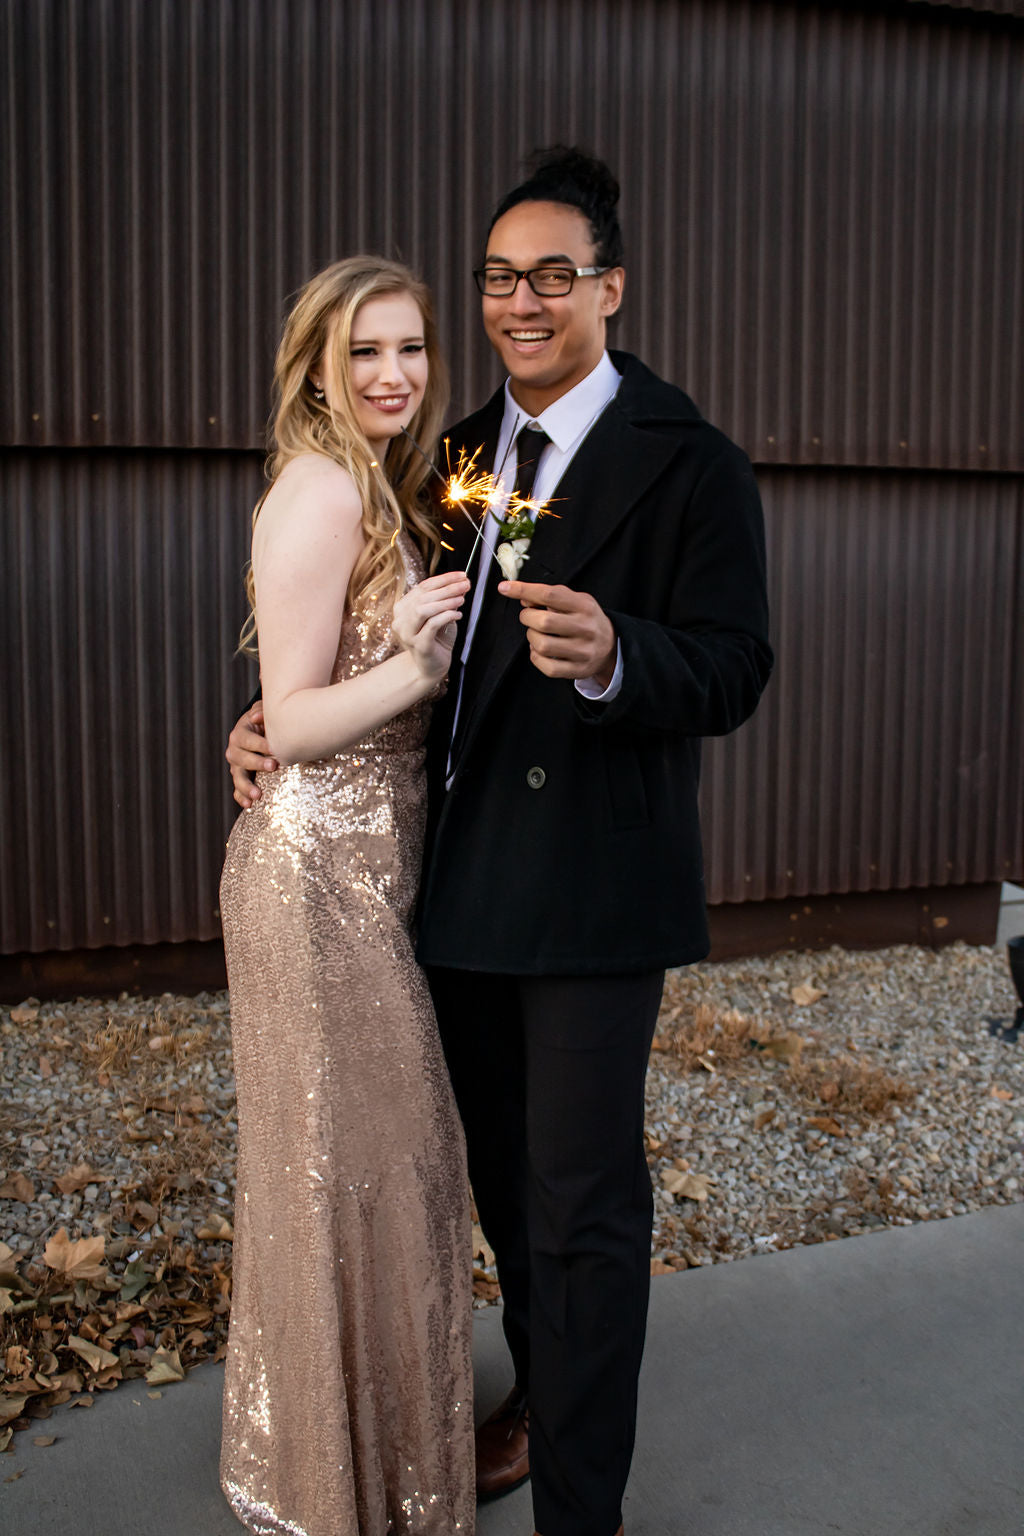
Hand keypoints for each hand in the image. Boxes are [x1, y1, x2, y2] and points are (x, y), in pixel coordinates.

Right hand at [226, 702, 277, 808]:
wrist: (261, 733)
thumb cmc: (266, 722)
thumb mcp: (263, 713)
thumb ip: (260, 712)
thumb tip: (256, 717)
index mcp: (240, 734)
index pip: (246, 739)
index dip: (259, 744)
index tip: (273, 748)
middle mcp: (235, 750)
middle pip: (241, 758)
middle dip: (257, 763)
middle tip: (273, 765)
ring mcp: (237, 766)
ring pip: (237, 776)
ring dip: (246, 786)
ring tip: (257, 795)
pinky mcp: (241, 778)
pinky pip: (237, 790)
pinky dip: (241, 797)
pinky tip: (249, 805)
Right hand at [392, 571, 469, 682]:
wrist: (431, 667)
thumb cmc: (436, 640)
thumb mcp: (441, 616)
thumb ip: (446, 601)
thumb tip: (460, 583)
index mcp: (403, 608)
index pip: (423, 587)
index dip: (443, 579)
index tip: (461, 575)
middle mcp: (400, 620)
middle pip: (423, 596)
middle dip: (447, 588)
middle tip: (466, 584)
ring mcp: (407, 633)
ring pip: (424, 609)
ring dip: (446, 601)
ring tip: (462, 599)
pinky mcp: (418, 645)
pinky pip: (432, 625)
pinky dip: (446, 616)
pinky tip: (458, 615)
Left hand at [497, 580, 616, 685]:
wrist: (610, 646)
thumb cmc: (586, 619)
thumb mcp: (575, 600)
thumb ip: (550, 595)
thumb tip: (523, 598)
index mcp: (584, 606)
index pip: (550, 594)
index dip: (523, 590)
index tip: (505, 588)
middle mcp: (585, 628)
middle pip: (544, 621)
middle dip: (527, 617)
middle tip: (529, 616)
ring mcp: (582, 651)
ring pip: (542, 645)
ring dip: (531, 637)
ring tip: (536, 634)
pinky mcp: (577, 670)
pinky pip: (546, 666)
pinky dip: (535, 656)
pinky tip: (540, 650)